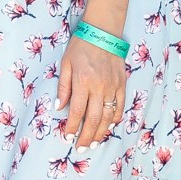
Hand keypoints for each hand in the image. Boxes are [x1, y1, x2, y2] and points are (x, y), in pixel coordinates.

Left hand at [57, 34, 124, 150]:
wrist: (103, 31)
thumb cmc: (80, 46)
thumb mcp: (65, 64)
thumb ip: (63, 87)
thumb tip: (59, 107)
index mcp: (82, 82)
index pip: (76, 112)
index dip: (72, 127)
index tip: (67, 137)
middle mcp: (99, 87)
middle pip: (94, 119)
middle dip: (86, 136)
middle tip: (80, 148)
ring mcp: (113, 87)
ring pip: (108, 117)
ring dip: (101, 132)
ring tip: (93, 143)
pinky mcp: (122, 84)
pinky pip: (120, 106)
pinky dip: (115, 119)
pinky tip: (109, 126)